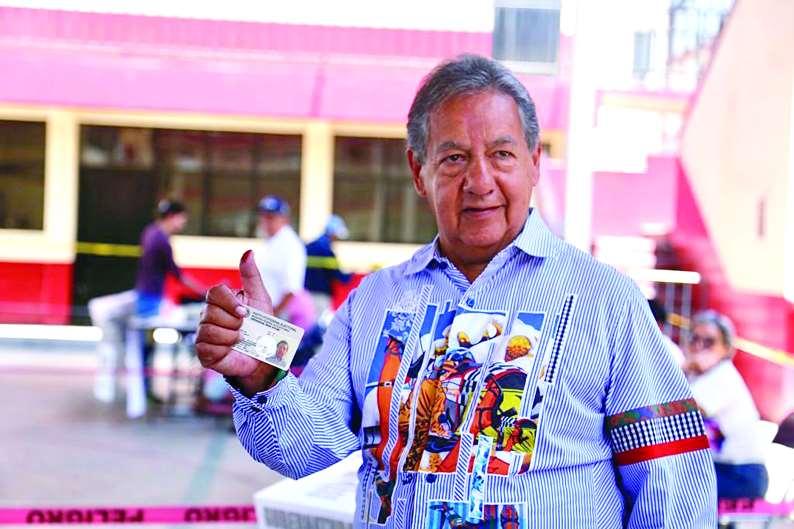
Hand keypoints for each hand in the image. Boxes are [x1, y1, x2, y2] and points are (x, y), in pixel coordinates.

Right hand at [195, 250, 279, 394]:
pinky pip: (206, 346)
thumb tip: (248, 252)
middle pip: (211, 312)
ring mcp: (203, 334)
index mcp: (220, 302)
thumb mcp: (260, 299)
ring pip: (208, 329)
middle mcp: (207, 316)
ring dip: (230, 336)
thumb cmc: (262, 327)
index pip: (214, 292)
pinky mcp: (203, 352)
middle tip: (244, 328)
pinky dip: (223, 348)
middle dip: (233, 321)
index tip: (244, 311)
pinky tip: (231, 349)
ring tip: (239, 339)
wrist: (264, 357)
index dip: (228, 301)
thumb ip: (251, 276)